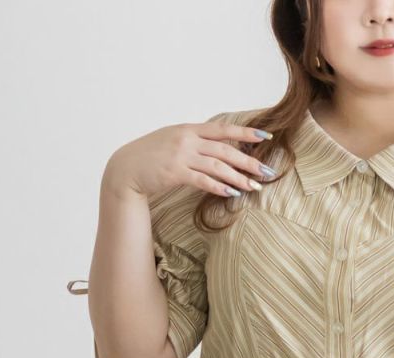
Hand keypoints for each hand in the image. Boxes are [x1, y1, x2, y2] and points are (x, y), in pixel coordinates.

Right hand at [102, 116, 274, 199]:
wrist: (125, 168)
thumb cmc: (151, 157)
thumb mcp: (173, 141)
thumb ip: (195, 142)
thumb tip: (217, 148)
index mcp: (189, 129)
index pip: (223, 129)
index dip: (246, 131)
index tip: (266, 136)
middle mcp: (187, 139)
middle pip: (225, 149)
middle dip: (249, 161)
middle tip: (268, 172)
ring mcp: (180, 155)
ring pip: (217, 165)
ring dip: (238, 177)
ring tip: (254, 187)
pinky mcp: (174, 172)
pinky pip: (202, 180)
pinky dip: (219, 186)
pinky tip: (232, 193)